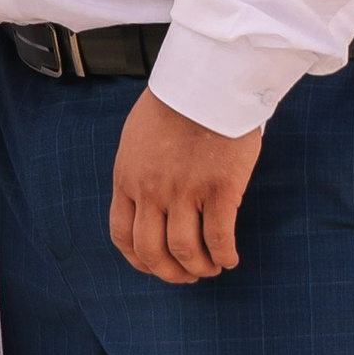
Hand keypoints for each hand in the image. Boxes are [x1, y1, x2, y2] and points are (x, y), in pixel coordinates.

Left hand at [110, 90, 263, 283]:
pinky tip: (231, 258)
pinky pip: (220, 238)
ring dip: (199, 268)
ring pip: (186, 251)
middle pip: (152, 252)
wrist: (210, 79)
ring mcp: (185, 192)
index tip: (155, 266)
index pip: (123, 236)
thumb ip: (138, 170)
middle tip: (188, 275)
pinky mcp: (220, 189)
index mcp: (128, 178)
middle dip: (170, 272)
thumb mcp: (138, 136)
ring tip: (212, 267)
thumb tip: (146, 198)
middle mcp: (151, 191)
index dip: (139, 260)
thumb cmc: (178, 101)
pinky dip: (224, 256)